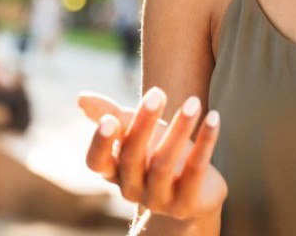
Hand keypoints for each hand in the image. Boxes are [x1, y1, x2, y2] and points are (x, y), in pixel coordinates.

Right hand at [78, 88, 227, 220]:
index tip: (110, 119)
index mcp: (114, 172)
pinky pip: (196, 170)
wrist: (194, 193)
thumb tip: (81, 98)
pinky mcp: (187, 202)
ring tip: (193, 101)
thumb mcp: (137, 133)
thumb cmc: (159, 154)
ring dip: (179, 129)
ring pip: (164, 163)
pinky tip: (214, 118)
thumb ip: (113, 116)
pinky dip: (206, 142)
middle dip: (144, 123)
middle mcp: (131, 189)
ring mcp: (159, 199)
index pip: (97, 162)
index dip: (101, 143)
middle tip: (157, 93)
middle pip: (133, 157)